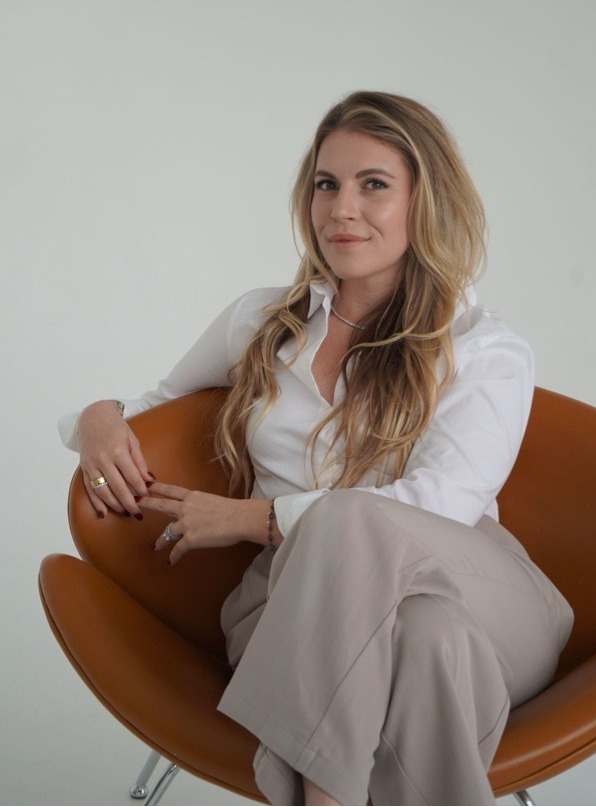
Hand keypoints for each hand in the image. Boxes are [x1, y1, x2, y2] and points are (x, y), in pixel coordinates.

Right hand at [77, 400, 153, 517]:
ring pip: (102, 491)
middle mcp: (102, 459)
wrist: (92, 417)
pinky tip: (103, 513)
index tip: (148, 496)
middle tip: (138, 513)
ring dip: (114, 504)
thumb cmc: (116, 428)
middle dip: (129, 502)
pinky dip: (96, 503)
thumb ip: (140, 461)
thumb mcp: (132, 440)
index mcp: (117, 450)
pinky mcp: (84, 469)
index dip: (140, 488)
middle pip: (117, 486)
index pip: (131, 475)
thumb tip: (149, 480)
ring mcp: (91, 465)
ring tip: (126, 513)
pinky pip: (89, 489)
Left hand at [140, 482, 270, 564]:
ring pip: (168, 531)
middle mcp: (186, 508)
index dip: (159, 488)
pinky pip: (178, 549)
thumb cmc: (234, 510)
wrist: (239, 518)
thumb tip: (205, 513)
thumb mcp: (215, 502)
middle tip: (137, 502)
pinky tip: (171, 561)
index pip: (172, 490)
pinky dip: (174, 556)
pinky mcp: (190, 538)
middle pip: (163, 505)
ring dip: (161, 540)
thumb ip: (205, 506)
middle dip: (148, 503)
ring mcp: (187, 523)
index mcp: (194, 497)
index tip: (147, 484)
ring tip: (155, 546)